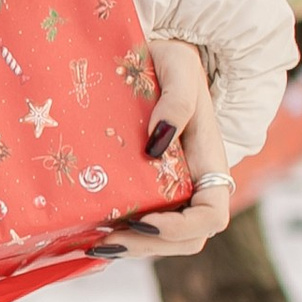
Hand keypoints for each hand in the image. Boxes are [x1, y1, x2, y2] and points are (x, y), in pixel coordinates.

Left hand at [99, 36, 236, 258]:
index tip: (145, 221)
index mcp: (209, 160)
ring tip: (92, 241)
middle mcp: (195, 182)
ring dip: (131, 248)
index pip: (212, 215)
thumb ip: (176, 101)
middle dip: (148, 247)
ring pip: (162, 240)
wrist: (152, 53)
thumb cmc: (170, 57)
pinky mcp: (148, 187)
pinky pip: (142, 225)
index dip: (182, 228)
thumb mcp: (178, 67)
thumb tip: (156, 146)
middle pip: (187, 239)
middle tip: (104, 240)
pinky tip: (89, 232)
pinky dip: (121, 235)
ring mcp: (172, 188)